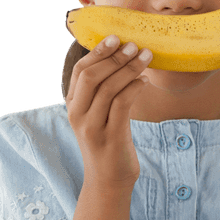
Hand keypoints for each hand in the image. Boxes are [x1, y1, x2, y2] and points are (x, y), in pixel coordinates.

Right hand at [65, 35, 152, 189]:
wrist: (107, 181)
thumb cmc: (107, 143)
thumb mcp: (97, 116)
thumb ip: (100, 93)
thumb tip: (118, 59)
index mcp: (73, 106)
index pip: (80, 71)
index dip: (97, 52)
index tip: (115, 37)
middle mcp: (78, 115)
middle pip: (92, 76)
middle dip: (114, 57)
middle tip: (134, 45)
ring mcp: (93, 127)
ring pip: (109, 88)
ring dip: (129, 69)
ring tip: (146, 58)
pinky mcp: (110, 137)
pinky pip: (122, 105)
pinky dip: (134, 88)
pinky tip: (144, 81)